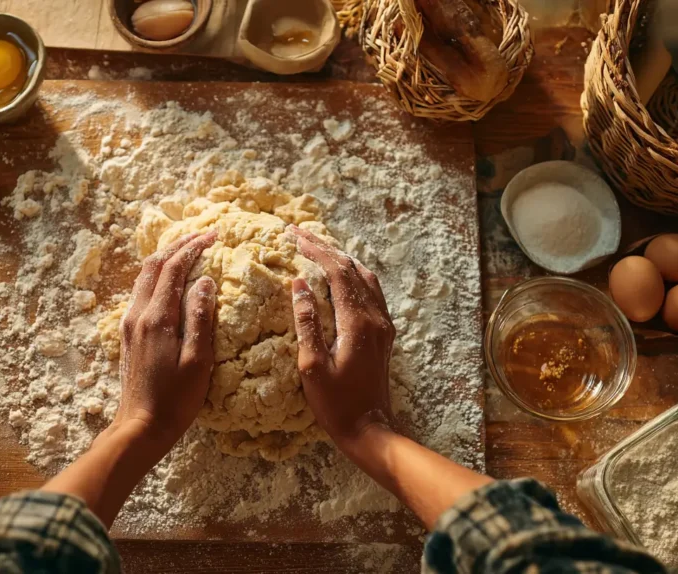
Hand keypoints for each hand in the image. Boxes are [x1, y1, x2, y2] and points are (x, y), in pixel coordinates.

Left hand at [112, 230, 217, 449]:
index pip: (174, 268)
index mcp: (156, 318)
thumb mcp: (198, 360)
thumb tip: (205, 281)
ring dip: (166, 258)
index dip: (194, 247)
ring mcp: (130, 324)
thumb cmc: (175, 399)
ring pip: (145, 277)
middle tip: (203, 235)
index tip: (214, 235)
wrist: (140, 426)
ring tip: (188, 250)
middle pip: (154, 265)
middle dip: (179, 245)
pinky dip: (158, 276)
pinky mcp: (129, 334)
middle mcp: (138, 315)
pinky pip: (142, 292)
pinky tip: (171, 281)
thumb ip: (201, 317)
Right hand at [289, 225, 395, 450]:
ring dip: (341, 260)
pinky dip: (353, 276)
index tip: (293, 236)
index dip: (315, 250)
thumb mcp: (312, 366)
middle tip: (300, 234)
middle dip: (325, 248)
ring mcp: (383, 325)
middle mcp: (375, 318)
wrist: (369, 428)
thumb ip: (307, 322)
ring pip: (365, 278)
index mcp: (357, 323)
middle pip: (352, 269)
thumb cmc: (335, 404)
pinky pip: (371, 293)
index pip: (337, 272)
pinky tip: (340, 277)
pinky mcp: (384, 334)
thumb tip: (299, 285)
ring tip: (317, 249)